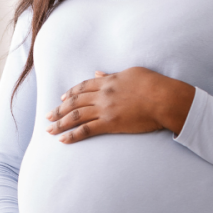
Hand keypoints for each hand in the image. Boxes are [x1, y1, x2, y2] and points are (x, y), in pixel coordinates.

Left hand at [44, 66, 195, 143]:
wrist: (164, 98)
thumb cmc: (154, 84)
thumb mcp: (131, 73)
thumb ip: (113, 75)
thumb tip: (99, 73)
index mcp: (108, 82)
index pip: (83, 87)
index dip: (70, 94)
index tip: (61, 99)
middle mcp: (102, 94)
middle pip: (75, 102)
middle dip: (59, 110)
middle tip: (47, 116)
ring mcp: (105, 109)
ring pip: (76, 116)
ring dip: (61, 123)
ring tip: (50, 129)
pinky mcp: (110, 123)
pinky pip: (86, 130)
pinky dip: (73, 135)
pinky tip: (63, 139)